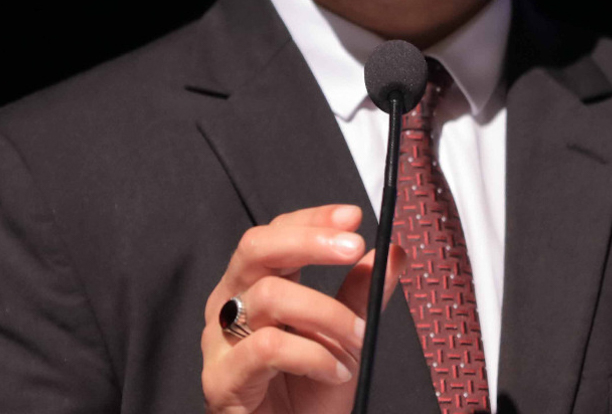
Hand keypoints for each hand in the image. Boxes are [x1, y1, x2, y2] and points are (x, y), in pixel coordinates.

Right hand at [201, 203, 405, 413]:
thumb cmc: (307, 394)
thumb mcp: (344, 337)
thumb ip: (362, 294)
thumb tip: (392, 252)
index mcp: (254, 286)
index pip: (275, 233)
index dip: (311, 219)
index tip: (352, 216)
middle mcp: (230, 304)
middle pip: (257, 247)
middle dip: (309, 241)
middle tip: (353, 248)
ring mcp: (219, 340)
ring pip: (270, 296)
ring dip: (327, 314)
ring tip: (355, 339)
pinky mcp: (221, 378)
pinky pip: (267, 347)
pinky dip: (312, 355)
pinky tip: (334, 370)